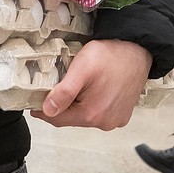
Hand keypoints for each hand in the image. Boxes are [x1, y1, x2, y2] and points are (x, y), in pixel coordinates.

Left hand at [30, 39, 152, 130]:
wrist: (139, 50)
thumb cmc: (111, 55)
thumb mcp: (82, 68)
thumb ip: (64, 91)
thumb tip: (48, 110)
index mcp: (91, 114)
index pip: (56, 119)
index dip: (43, 110)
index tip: (34, 101)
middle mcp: (105, 122)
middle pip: (71, 119)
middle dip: (62, 105)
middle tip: (57, 87)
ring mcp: (115, 120)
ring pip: (85, 117)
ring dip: (78, 105)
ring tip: (78, 86)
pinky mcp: (122, 115)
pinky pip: (100, 114)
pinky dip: (93, 105)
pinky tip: (94, 89)